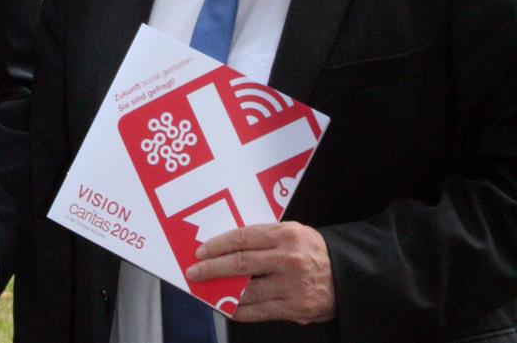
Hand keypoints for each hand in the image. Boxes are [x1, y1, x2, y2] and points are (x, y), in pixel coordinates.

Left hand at [186, 222, 334, 325]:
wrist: (348, 275)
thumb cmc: (313, 250)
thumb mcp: (293, 232)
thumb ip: (264, 238)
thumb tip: (229, 247)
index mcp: (286, 235)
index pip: (243, 238)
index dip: (219, 245)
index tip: (202, 251)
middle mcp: (288, 260)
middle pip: (241, 264)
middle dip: (213, 268)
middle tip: (195, 272)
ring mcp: (291, 287)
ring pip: (248, 291)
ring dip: (223, 291)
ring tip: (207, 290)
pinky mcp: (295, 309)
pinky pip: (260, 312)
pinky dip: (241, 310)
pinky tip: (229, 307)